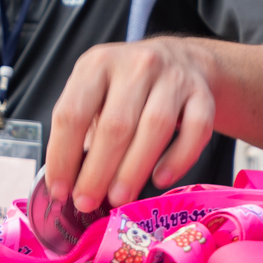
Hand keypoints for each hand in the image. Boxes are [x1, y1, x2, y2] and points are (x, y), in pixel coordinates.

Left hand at [46, 38, 216, 211]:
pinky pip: (195, 131)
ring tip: (119, 199)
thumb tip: (69, 184)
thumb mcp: (97, 93)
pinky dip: (178, 159)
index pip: (72, 112)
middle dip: (97, 171)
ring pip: (155, 127)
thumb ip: (82, 131)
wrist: (182, 60)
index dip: (62, 155)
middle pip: (115, 124)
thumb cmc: (128, 88)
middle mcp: (136, 65)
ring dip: (133, 170)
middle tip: (87, 202)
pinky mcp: (203, 95)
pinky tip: (160, 180)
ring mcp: (174, 78)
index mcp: (97, 64)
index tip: (58, 190)